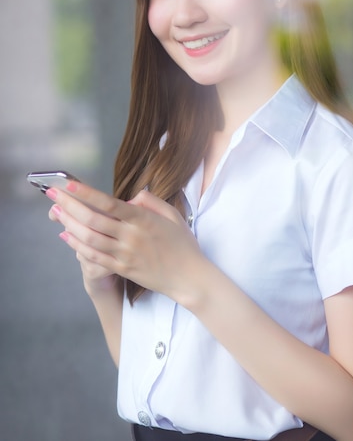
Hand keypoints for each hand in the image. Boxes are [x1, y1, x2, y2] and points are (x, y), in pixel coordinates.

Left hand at [46, 181, 203, 302]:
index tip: (70, 185)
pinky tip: (66, 235)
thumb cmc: (183, 244)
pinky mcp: (122, 269)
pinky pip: (94, 257)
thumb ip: (150, 202)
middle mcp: (131, 236)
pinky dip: (77, 246)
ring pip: (89, 238)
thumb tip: (129, 198)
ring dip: (69, 224)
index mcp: (143, 220)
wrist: (189, 277)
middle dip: (69, 205)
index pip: (110, 203)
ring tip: (56, 212)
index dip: (87, 194)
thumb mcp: (173, 215)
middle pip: (93, 219)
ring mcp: (125, 254)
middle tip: (53, 194)